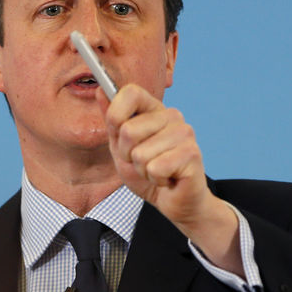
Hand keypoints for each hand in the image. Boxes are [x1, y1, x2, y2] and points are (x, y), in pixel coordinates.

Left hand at [97, 84, 242, 274]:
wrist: (174, 200)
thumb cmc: (148, 171)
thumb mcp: (121, 145)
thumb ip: (112, 119)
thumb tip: (100, 90)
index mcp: (155, 109)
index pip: (130, 93)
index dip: (116, 115)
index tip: (119, 133)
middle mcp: (172, 116)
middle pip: (128, 131)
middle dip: (127, 155)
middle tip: (143, 161)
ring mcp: (184, 133)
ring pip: (140, 154)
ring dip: (142, 170)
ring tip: (157, 171)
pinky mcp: (191, 154)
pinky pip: (154, 169)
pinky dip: (155, 180)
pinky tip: (167, 179)